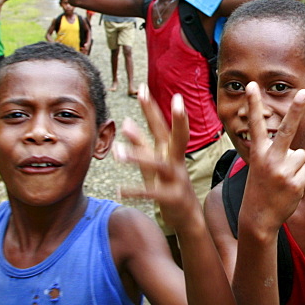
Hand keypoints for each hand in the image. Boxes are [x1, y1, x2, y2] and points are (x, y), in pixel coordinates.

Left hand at [112, 85, 198, 230]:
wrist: (187, 216)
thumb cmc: (167, 185)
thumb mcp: (153, 163)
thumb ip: (140, 143)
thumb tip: (126, 120)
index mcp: (170, 150)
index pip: (160, 124)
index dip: (151, 107)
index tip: (142, 88)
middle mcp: (176, 160)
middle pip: (175, 136)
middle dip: (174, 117)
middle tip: (168, 102)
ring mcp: (176, 178)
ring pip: (160, 164)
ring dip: (139, 157)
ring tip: (118, 153)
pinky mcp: (172, 197)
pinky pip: (153, 192)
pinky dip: (137, 191)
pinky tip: (121, 190)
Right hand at [238, 81, 304, 236]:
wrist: (258, 217)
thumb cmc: (260, 188)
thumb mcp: (260, 167)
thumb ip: (275, 153)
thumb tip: (298, 150)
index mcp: (258, 153)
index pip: (255, 124)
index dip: (252, 104)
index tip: (252, 85)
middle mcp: (270, 159)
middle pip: (286, 129)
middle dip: (295, 108)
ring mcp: (283, 171)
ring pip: (301, 155)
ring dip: (296, 166)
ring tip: (283, 180)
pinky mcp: (295, 182)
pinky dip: (300, 178)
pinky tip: (288, 188)